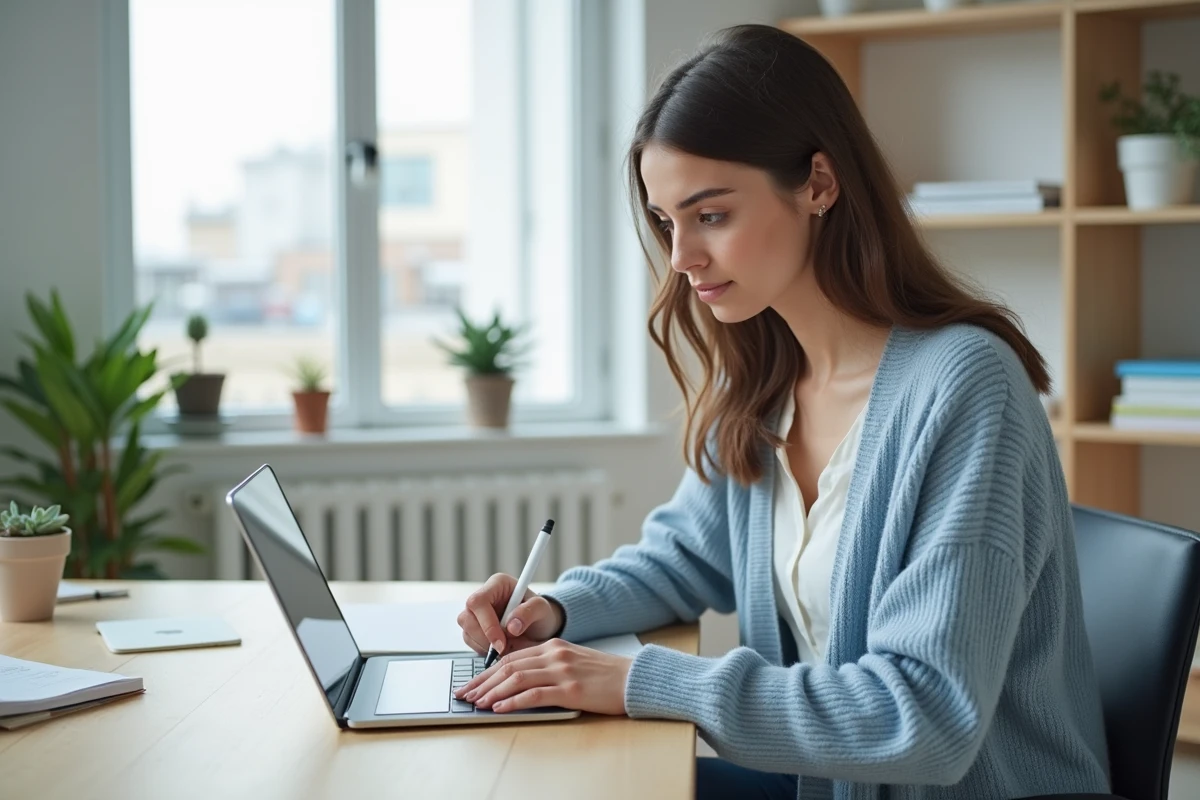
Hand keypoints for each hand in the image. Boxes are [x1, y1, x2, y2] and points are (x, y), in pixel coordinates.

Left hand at [454, 638, 632, 715]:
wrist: (634, 679)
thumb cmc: (605, 675)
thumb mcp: (573, 661)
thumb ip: (548, 665)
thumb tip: (518, 681)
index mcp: (553, 646)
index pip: (511, 657)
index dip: (488, 672)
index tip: (472, 684)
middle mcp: (554, 655)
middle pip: (508, 666)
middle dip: (482, 682)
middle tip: (465, 695)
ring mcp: (562, 671)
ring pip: (516, 679)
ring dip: (492, 692)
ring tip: (477, 703)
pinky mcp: (570, 689)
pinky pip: (534, 695)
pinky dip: (513, 702)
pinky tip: (500, 708)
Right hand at [457, 572, 563, 656]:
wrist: (539, 626)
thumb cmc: (540, 613)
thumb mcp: (542, 609)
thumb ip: (529, 612)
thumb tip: (511, 627)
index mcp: (497, 584)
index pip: (479, 601)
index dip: (487, 624)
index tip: (501, 643)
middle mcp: (483, 596)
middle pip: (466, 617)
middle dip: (483, 638)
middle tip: (504, 649)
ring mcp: (476, 613)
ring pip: (466, 631)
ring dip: (483, 645)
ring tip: (506, 648)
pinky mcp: (474, 628)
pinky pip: (470, 641)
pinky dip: (483, 650)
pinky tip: (500, 649)